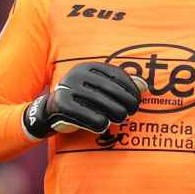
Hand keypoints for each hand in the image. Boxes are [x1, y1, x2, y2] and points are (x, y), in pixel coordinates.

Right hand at [22, 62, 146, 137]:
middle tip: (132, 111)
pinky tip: (103, 126)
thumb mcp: (99, 91)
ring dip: (114, 112)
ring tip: (120, 118)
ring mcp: (68, 88)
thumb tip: (145, 86)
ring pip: (99, 102)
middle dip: (124, 101)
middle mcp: (77, 74)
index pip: (115, 74)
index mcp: (88, 67)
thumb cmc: (81, 101)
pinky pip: (85, 114)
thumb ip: (120, 87)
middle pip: (109, 88)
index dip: (130, 87)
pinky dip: (97, 121)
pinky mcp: (61, 103)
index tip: (138, 99)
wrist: (49, 112)